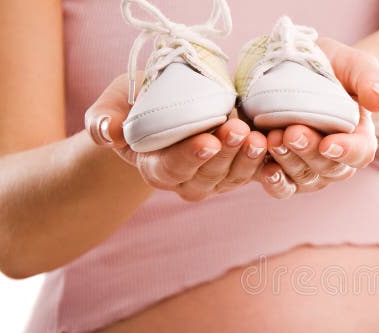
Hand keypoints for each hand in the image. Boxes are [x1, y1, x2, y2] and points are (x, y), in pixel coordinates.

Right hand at [85, 74, 266, 201]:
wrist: (164, 110)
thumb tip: (109, 132)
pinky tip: (275, 144)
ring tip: (258, 137)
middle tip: (238, 129)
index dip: (190, 157)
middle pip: (208, 175)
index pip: (172, 168)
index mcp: (155, 168)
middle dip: (225, 153)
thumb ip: (103, 121)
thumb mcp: (112, 106)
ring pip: (234, 176)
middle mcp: (186, 182)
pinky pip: (254, 172)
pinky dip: (265, 161)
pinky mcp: (237, 172)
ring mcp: (214, 180)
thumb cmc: (134, 105)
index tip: (207, 140)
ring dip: (248, 159)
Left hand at [257, 39, 378, 198]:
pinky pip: (281, 187)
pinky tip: (263, 168)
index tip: (329, 143)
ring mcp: (311, 171)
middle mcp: (337, 162)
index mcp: (359, 139)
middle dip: (308, 152)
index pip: (360, 153)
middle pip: (328, 168)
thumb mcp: (355, 66)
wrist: (301, 74)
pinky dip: (273, 181)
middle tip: (291, 133)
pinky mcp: (285, 174)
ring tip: (271, 139)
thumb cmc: (334, 70)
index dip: (346, 151)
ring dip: (287, 163)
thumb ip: (370, 79)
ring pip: (303, 179)